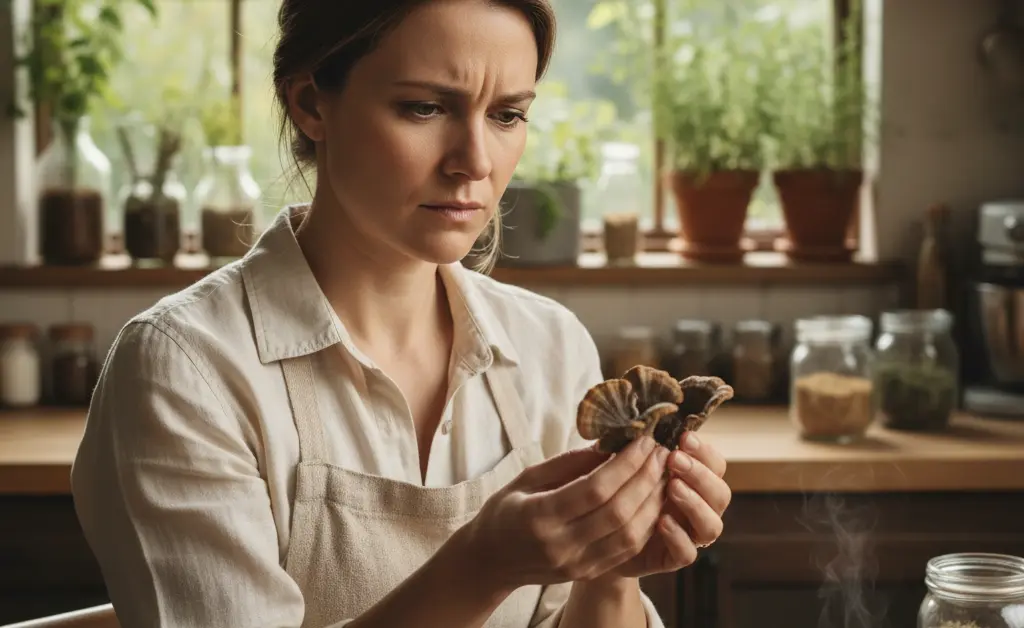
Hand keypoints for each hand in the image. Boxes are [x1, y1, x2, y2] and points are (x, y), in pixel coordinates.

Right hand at [459, 435, 669, 592]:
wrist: (490, 560)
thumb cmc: (505, 511)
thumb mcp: (527, 477)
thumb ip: (568, 461)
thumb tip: (610, 441)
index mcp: (540, 517)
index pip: (595, 488)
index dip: (626, 462)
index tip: (644, 439)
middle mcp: (561, 545)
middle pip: (618, 510)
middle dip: (646, 476)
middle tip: (660, 450)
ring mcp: (577, 564)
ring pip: (631, 533)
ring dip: (653, 500)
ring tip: (662, 471)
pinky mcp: (588, 573)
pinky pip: (628, 549)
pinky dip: (646, 522)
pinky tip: (653, 498)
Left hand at [607, 431, 730, 578]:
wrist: (597, 534)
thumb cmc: (615, 490)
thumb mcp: (623, 465)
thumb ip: (636, 448)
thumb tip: (638, 424)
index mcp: (692, 481)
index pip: (715, 464)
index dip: (705, 451)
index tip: (684, 437)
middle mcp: (698, 508)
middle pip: (721, 494)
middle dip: (700, 474)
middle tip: (675, 460)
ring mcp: (688, 535)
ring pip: (712, 525)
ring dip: (695, 503)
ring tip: (672, 487)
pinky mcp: (671, 559)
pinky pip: (687, 553)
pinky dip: (678, 536)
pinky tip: (662, 521)